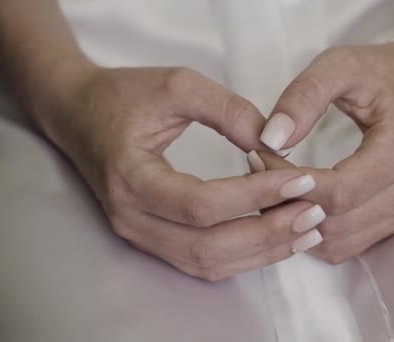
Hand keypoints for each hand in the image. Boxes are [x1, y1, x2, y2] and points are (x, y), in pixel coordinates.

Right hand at [42, 65, 323, 279]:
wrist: (79, 114)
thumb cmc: (124, 96)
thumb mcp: (177, 85)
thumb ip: (227, 110)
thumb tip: (275, 143)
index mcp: (130, 178)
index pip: (202, 203)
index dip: (256, 195)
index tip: (302, 178)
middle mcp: (131, 218)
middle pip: (209, 245)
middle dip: (268, 231)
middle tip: (314, 211)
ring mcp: (140, 235)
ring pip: (209, 262)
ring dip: (262, 251)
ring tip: (308, 229)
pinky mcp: (153, 239)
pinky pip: (203, 261)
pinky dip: (245, 256)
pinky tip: (279, 239)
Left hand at [251, 44, 393, 263]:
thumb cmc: (383, 74)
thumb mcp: (343, 65)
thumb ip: (305, 96)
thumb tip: (270, 139)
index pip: (337, 192)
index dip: (290, 183)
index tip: (257, 156)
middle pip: (332, 222)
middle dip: (285, 201)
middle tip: (255, 167)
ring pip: (334, 242)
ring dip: (294, 220)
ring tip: (270, 183)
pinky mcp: (393, 222)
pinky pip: (343, 246)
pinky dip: (311, 232)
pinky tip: (294, 201)